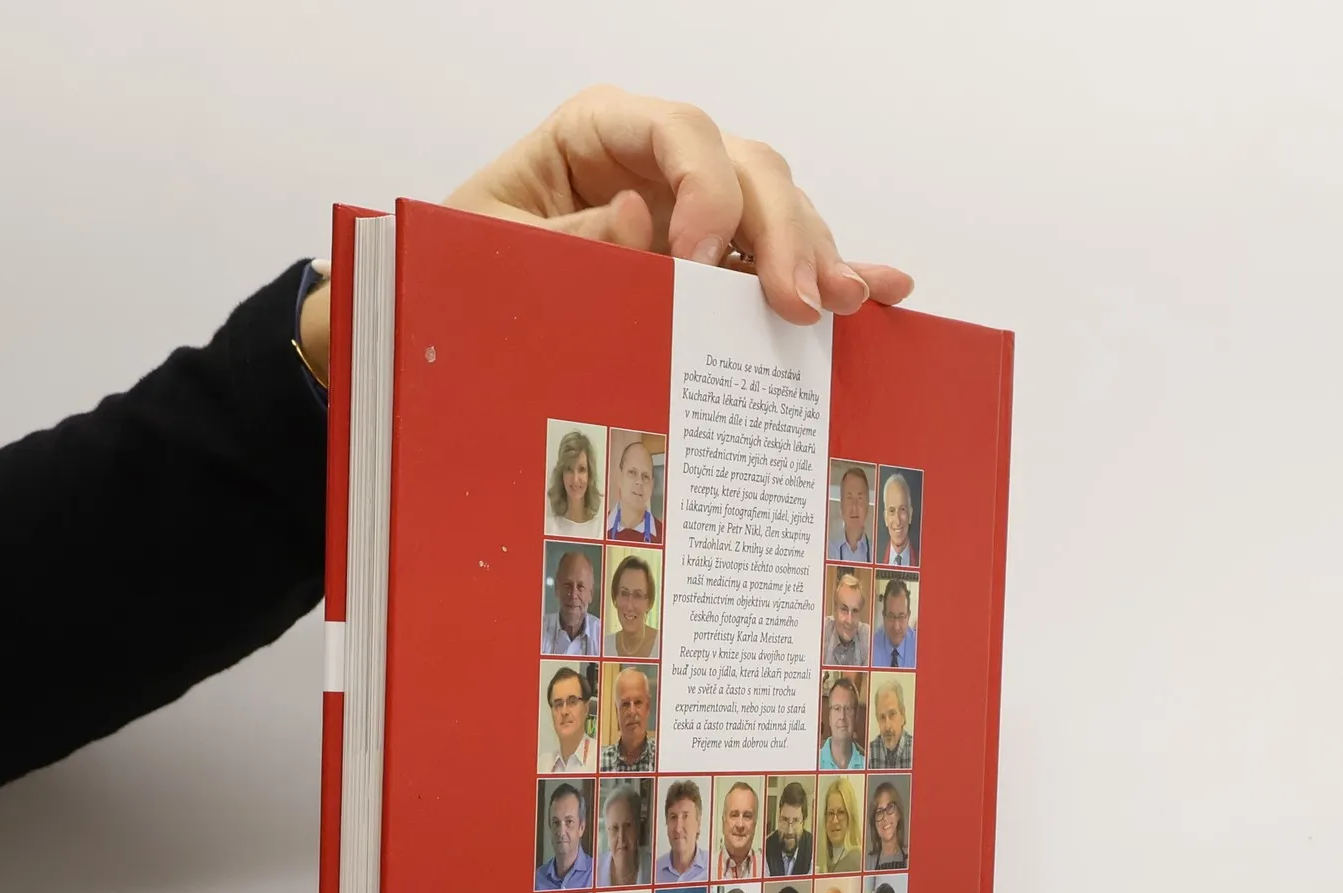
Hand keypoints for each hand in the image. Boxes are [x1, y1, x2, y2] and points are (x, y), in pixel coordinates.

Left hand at [444, 86, 913, 325]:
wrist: (461, 311)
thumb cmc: (469, 265)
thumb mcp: (493, 249)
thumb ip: (563, 239)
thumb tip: (637, 220)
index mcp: (600, 132)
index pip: (677, 131)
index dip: (702, 186)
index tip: (696, 259)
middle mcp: (663, 162)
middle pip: (749, 168)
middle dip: (779, 232)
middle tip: (793, 302)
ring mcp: (702, 210)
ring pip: (782, 210)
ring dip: (815, 259)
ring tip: (838, 306)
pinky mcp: (722, 263)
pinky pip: (785, 260)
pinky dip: (833, 274)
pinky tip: (881, 290)